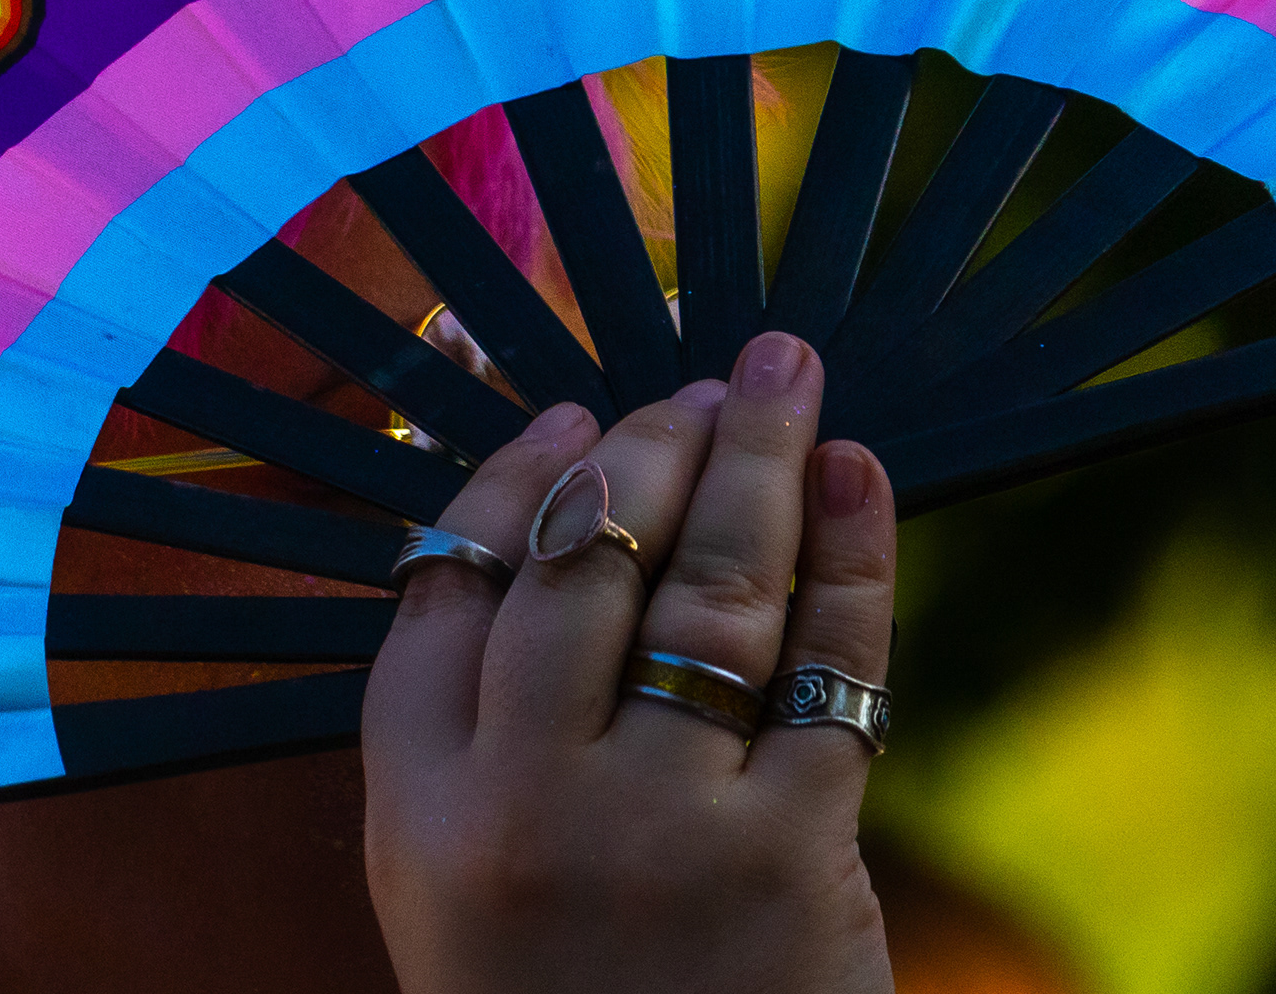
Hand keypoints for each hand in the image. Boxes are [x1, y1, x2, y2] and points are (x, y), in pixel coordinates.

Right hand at [361, 332, 896, 993]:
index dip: (505, 481)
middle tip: (696, 378)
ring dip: (753, 459)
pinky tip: (857, 479)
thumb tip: (548, 533)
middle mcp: (523, 807)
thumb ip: (481, 744)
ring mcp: (658, 827)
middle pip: (578, 564)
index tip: (566, 415)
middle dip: (644, 443)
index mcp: (418, 817)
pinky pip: (829, 668)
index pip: (441, 592)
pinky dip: (851, 557)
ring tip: (784, 378)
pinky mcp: (789, 856)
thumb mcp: (459, 898)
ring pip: (707, 589)